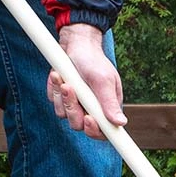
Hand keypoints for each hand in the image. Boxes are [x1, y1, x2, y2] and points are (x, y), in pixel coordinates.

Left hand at [47, 23, 127, 138]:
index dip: (95, 131)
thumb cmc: (94, 61)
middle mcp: (92, 110)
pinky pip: (55, 103)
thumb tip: (121, 123)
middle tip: (71, 89)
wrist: (76, 44)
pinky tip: (58, 76)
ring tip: (64, 79)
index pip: (104, 131)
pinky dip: (55, 90)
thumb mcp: (104, 81)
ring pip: (64, 115)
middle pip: (80, 126)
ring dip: (62, 97)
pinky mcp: (62, 98)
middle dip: (73, 108)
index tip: (89, 119)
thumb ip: (110, 103)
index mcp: (107, 108)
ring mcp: (76, 105)